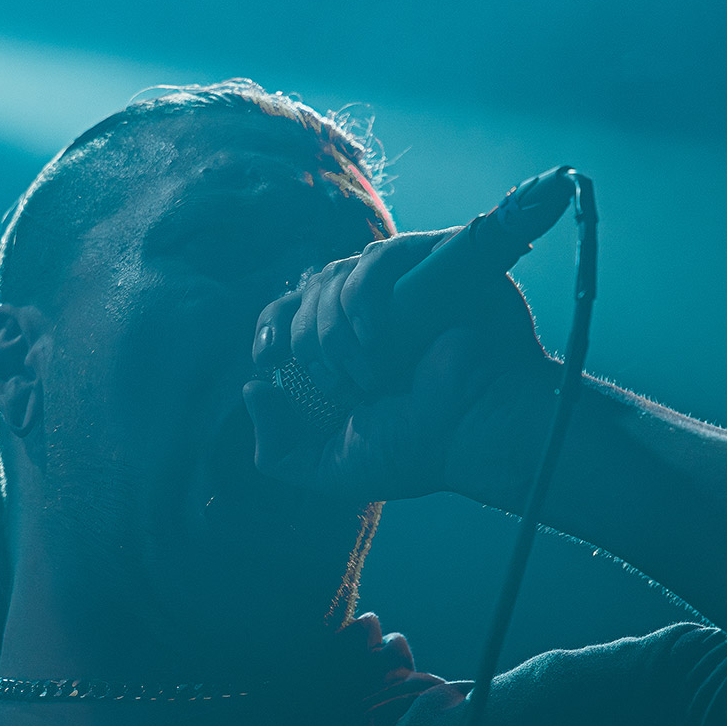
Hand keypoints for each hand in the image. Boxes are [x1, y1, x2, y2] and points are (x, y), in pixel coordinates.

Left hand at [242, 229, 553, 503]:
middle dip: (305, 340)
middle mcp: (368, 315)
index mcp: (343, 352)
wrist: (474, 431)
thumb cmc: (417, 450)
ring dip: (334, 330)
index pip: (288, 315)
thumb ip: (279, 449)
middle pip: (305, 291)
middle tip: (333, 384)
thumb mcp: (333, 467)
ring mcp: (399, 289)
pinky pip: (379, 257)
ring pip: (335, 274)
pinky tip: (374, 340)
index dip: (270, 328)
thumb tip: (252, 387)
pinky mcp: (430, 266)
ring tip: (366, 376)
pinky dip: (362, 297)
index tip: (266, 360)